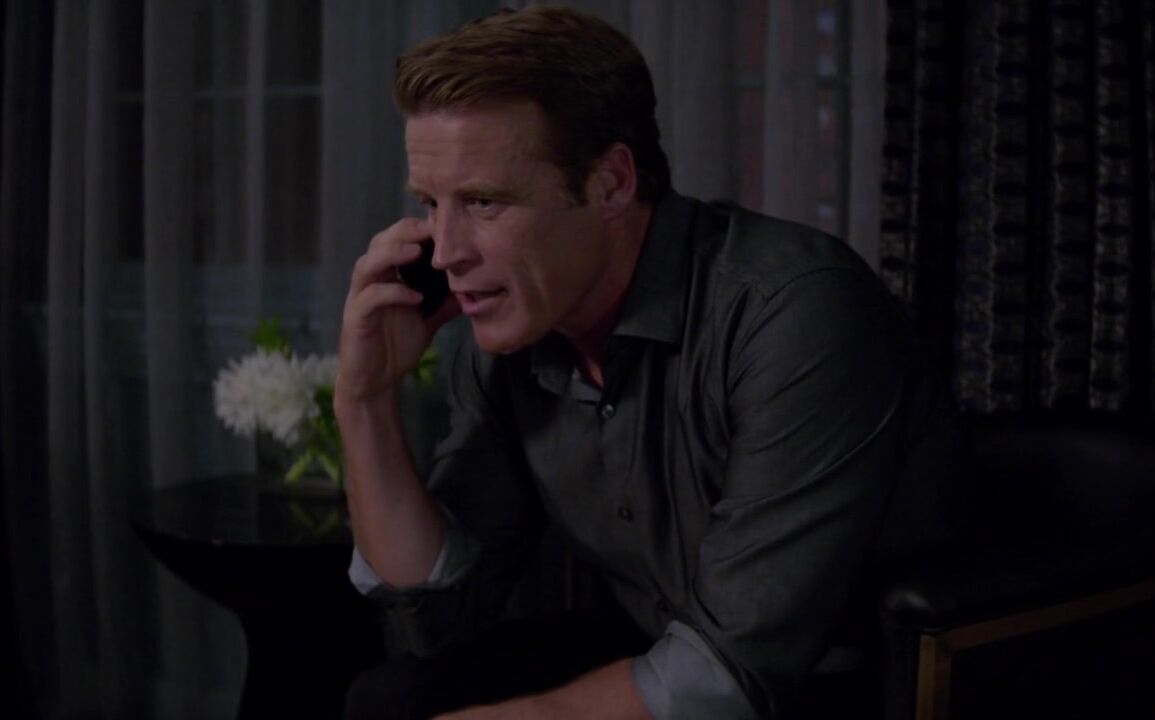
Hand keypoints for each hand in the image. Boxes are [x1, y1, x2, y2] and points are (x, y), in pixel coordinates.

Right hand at [336, 217, 459, 403]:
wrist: (376, 380)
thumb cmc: (398, 345)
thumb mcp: (429, 319)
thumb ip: (446, 302)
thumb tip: (475, 288)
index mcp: (387, 276)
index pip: (396, 240)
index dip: (416, 229)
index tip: (444, 226)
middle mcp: (370, 282)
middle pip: (378, 242)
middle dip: (404, 232)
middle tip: (431, 229)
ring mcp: (359, 299)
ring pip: (367, 264)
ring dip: (391, 253)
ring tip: (417, 251)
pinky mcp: (355, 319)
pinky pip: (369, 298)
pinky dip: (392, 293)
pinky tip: (415, 297)